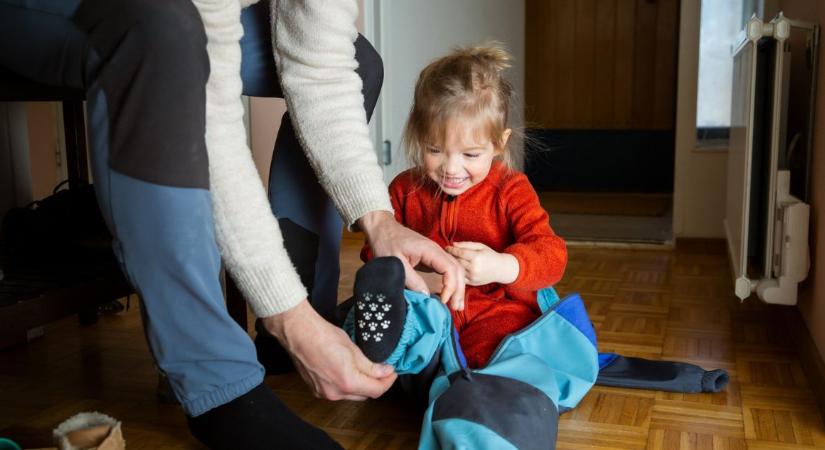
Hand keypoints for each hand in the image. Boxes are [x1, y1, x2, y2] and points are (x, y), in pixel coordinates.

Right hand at [262, 301, 396, 399]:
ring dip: (360, 385)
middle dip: (375, 384)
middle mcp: (335, 393)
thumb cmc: (323, 336)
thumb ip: (371, 366)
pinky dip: (346, 385)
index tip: (392, 373)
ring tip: (364, 369)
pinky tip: (347, 372)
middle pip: (364, 395)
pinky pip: (337, 392)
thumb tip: (385, 372)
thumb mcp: (353, 349)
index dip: (388, 382)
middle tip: (382, 371)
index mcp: (347, 382)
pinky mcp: (315, 390)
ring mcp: (323, 393)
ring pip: (350, 395)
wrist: (298, 333)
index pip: (376, 390)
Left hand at [357, 211, 464, 310]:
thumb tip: (426, 296)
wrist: (382, 229)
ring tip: (456, 304)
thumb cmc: (386, 243)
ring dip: (458, 287)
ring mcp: (435, 253)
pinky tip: (449, 294)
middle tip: (456, 308)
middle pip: (457, 269)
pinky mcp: (432, 257)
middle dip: (459, 289)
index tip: (443, 301)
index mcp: (429, 250)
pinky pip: (447, 269)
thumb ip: (411, 280)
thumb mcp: (395, 263)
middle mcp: (436, 250)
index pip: (450, 268)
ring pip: (455, 269)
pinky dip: (452, 281)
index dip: (450, 286)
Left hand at [446, 241, 518, 285]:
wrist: (500, 269)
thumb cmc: (490, 255)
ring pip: (457, 269)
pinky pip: (460, 276)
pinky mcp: (472, 283)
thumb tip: (453, 244)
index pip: (459, 253)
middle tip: (446, 253)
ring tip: (450, 259)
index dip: (451, 249)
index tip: (447, 247)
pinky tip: (456, 267)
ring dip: (453, 265)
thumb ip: (466, 244)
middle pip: (457, 261)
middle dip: (451, 256)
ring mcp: (473, 277)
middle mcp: (474, 268)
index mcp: (477, 257)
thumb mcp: (480, 246)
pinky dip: (456, 272)